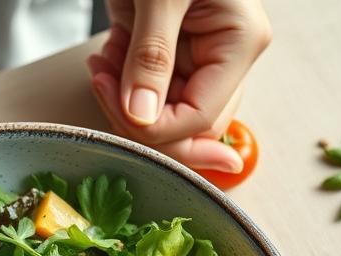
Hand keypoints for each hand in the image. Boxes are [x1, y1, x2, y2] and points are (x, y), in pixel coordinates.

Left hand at [88, 0, 269, 173]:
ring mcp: (196, 56)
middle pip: (186, 126)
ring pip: (161, 113)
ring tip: (101, 62)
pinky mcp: (168, 51)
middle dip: (136, 115)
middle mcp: (223, 55)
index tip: (119, 108)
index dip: (157, 128)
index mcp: (239, 42)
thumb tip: (142, 116)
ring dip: (121, 97)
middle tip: (102, 84)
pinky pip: (146, 91)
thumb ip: (152, 57)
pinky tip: (104, 57)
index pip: (201, 118)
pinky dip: (119, 81)